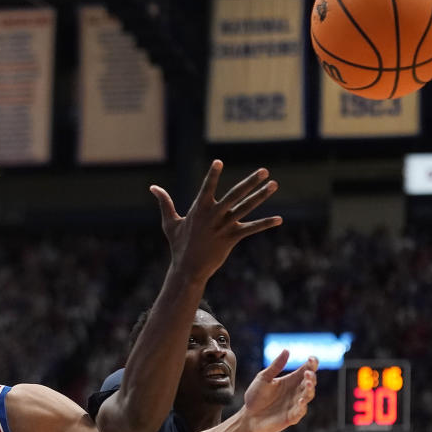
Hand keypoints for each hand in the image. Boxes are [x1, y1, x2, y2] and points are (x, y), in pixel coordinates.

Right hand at [151, 160, 281, 282]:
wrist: (188, 269)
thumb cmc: (178, 245)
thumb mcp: (169, 223)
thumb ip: (164, 203)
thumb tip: (153, 187)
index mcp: (199, 209)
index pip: (206, 187)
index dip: (212, 175)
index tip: (219, 161)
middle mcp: (213, 216)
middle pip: (235, 195)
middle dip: (250, 182)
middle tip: (264, 170)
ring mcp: (223, 227)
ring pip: (245, 208)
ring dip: (261, 196)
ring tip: (274, 184)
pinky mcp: (231, 238)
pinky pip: (251, 229)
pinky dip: (265, 224)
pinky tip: (279, 219)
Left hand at [241, 351, 316, 431]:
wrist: (248, 416)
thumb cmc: (255, 396)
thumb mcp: (263, 378)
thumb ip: (275, 366)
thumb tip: (286, 350)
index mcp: (290, 380)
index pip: (306, 370)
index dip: (312, 364)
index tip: (312, 359)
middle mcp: (295, 391)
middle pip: (310, 382)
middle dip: (311, 377)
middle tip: (308, 372)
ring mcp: (295, 404)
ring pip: (308, 396)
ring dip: (309, 389)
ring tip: (307, 382)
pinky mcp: (291, 417)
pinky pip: (300, 412)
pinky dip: (302, 407)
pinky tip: (300, 401)